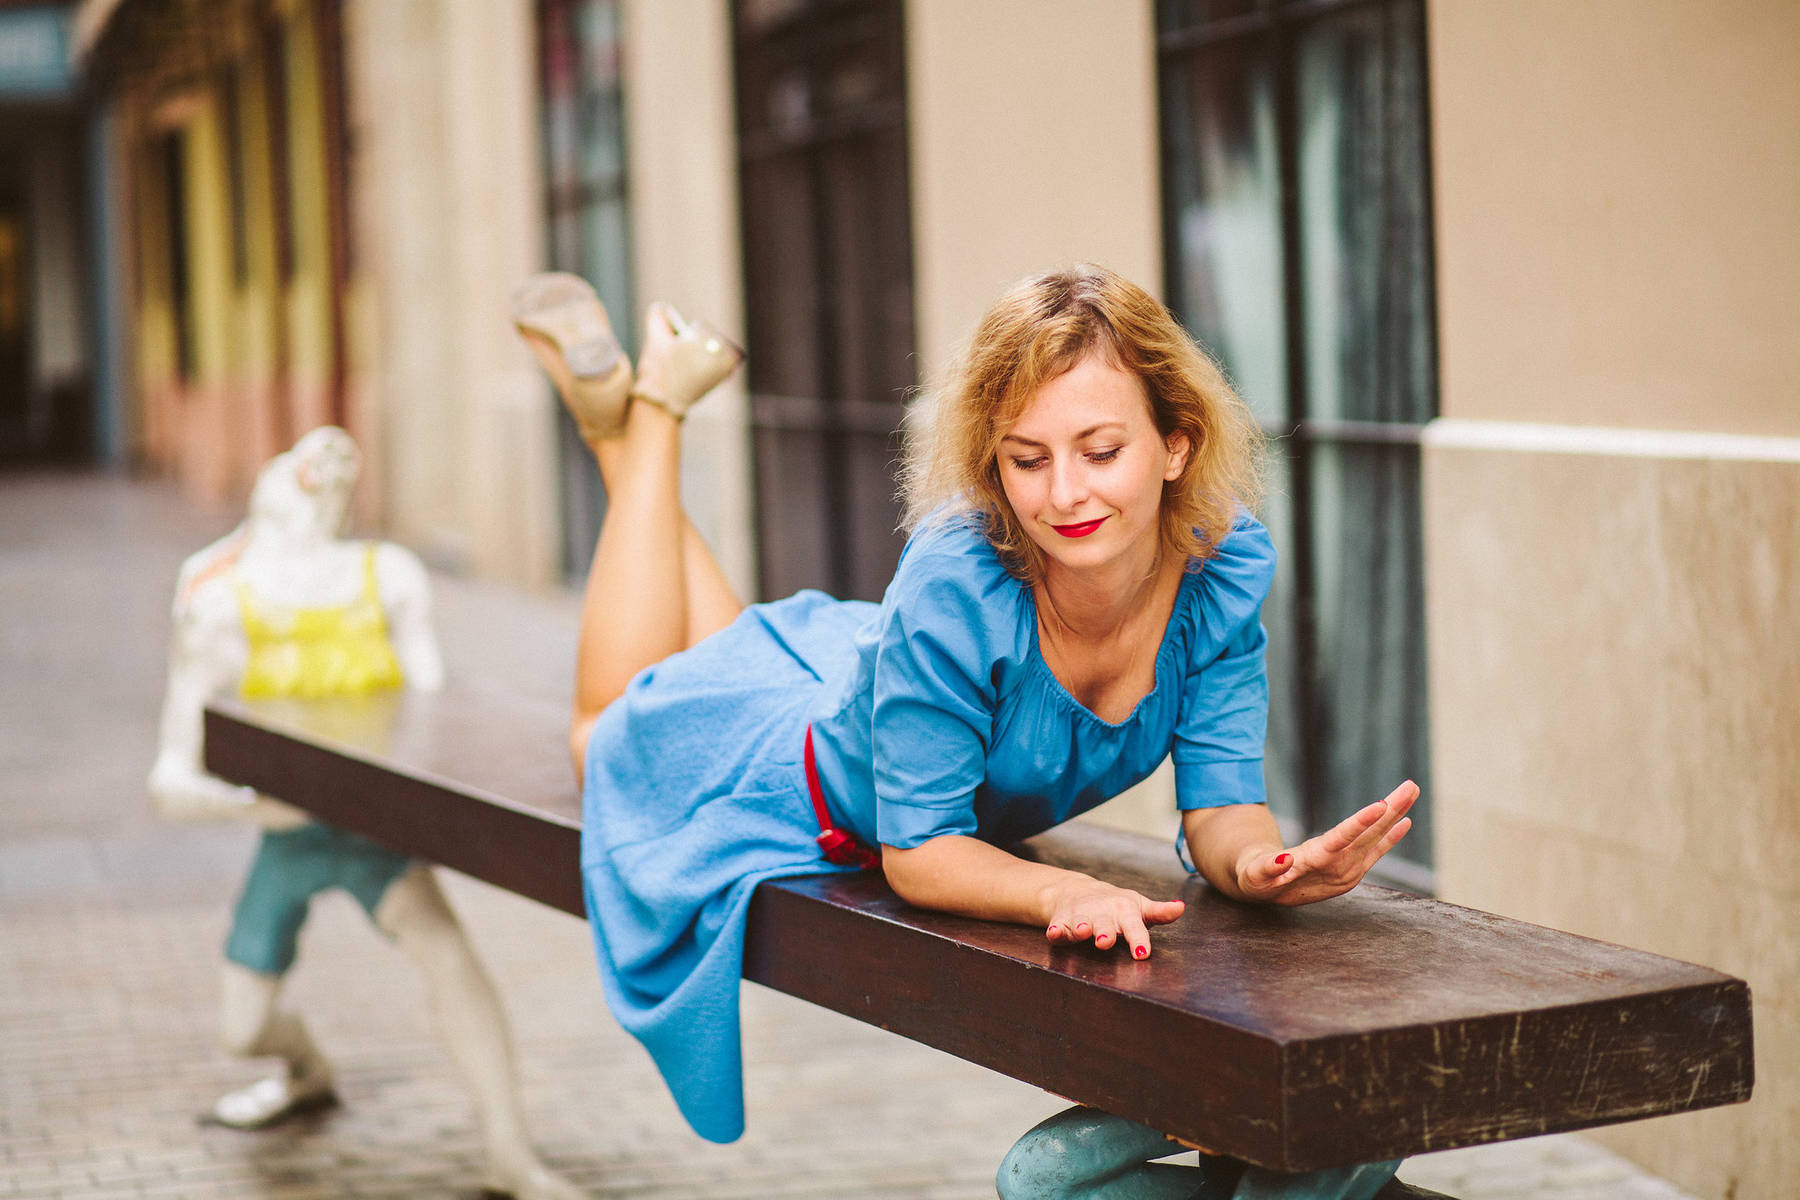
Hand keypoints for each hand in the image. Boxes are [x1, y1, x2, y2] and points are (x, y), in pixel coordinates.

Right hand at [1043, 876, 1184, 958]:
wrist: (1078, 891)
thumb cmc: (1116, 905)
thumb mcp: (1139, 907)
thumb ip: (1160, 912)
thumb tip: (1181, 907)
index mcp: (1125, 912)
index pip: (1134, 926)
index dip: (1138, 939)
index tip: (1142, 952)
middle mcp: (1102, 913)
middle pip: (1104, 925)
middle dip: (1104, 933)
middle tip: (1105, 942)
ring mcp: (1081, 916)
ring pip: (1079, 924)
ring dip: (1079, 928)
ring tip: (1081, 931)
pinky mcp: (1062, 921)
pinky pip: (1057, 928)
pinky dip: (1055, 931)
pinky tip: (1054, 934)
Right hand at [1233, 780, 1418, 906]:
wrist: (1267, 893)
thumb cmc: (1258, 878)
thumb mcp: (1256, 876)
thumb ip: (1268, 869)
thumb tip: (1284, 860)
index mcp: (1314, 865)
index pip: (1342, 840)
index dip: (1361, 823)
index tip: (1382, 806)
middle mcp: (1337, 869)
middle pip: (1367, 836)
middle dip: (1390, 811)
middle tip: (1410, 787)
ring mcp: (1348, 871)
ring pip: (1375, 839)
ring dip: (1395, 816)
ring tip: (1411, 792)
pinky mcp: (1351, 870)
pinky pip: (1375, 851)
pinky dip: (1390, 836)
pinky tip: (1405, 822)